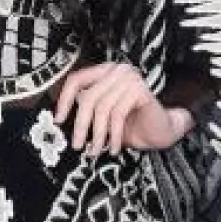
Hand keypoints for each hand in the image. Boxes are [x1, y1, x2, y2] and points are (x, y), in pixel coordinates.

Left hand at [52, 62, 193, 153]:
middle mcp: (117, 71)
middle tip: (77, 145)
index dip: (64, 100)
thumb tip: (59, 120)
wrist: (162, 131)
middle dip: (81, 125)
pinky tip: (114, 147)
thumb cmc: (132, 124)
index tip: (58, 120)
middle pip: (88, 97)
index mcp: (104, 72)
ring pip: (102, 108)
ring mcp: (130, 78)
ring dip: (98, 134)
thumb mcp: (102, 118)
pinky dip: (114, 134)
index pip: (77, 79)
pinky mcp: (140, 90)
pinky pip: (118, 114)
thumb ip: (85, 112)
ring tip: (96, 150)